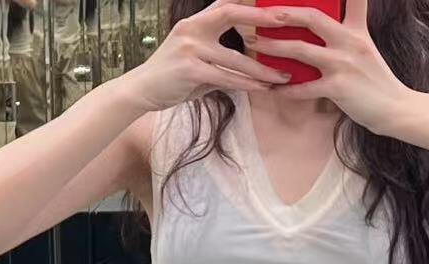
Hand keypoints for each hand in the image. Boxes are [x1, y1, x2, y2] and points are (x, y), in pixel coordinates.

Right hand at [127, 0, 289, 111]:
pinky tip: (263, 89)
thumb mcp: (194, 58)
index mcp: (194, 23)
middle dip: (259, 17)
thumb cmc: (171, 77)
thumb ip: (217, 55)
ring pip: (235, 57)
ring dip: (261, 68)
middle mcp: (192, 29)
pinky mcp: (191, 71)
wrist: (142, 90)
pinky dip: (247, 84)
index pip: (225, 4)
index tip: (273, 6)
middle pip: (230, 14)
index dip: (248, 2)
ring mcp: (190, 49)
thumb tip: (245, 62)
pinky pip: (226, 78)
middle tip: (286, 21)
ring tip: (282, 75)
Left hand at [255, 0, 407, 133]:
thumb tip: (319, 29)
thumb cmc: (376, 81)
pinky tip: (272, 88)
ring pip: (301, 49)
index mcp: (357, 29)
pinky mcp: (338, 88)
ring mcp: (342, 64)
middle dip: (284, 13)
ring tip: (255, 44)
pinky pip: (304, 87)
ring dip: (274, 46)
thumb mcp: (365, 48)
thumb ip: (347, 33)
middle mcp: (349, 41)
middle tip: (263, 13)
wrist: (395, 108)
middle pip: (312, 17)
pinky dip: (286, 89)